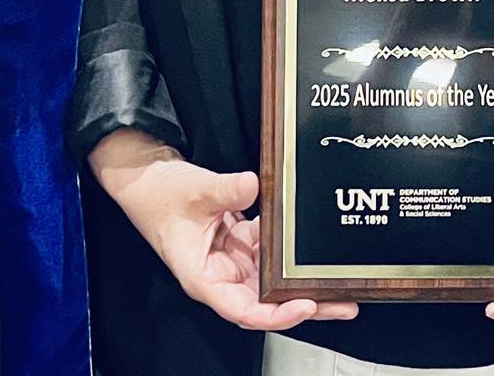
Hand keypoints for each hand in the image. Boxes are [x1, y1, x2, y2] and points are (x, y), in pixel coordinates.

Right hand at [88, 128, 358, 332]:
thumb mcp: (193, 191)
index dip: (277, 314)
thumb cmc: (159, 195)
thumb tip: (253, 185)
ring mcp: (231, 260)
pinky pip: (269, 252)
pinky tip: (313, 246)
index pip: (244, 310)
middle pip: (267, 302)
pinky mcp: (238, 243)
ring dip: (303, 282)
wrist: (148, 179)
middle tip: (345, 303)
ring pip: (273, 280)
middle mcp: (221, 276)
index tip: (305, 305)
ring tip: (340, 281)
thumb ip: (224, 191)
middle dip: (306, 304)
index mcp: (204, 278)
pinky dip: (290, 252)